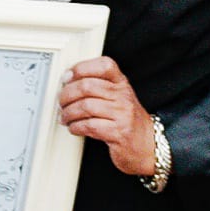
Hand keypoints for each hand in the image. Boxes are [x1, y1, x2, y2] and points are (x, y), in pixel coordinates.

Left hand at [57, 56, 154, 176]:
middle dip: (67, 95)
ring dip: (69, 113)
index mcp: (122, 83)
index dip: (81, 68)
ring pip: (86, 106)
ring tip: (65, 117)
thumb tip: (67, 82)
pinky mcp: (119, 133)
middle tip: (61, 103)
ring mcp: (123, 114)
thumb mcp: (117, 98)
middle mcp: (123, 96)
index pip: (104, 65)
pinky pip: (89, 126)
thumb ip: (97, 87)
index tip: (66, 78)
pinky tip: (74, 128)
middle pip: (87, 86)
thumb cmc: (126, 120)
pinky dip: (76, 127)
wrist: (148, 145)